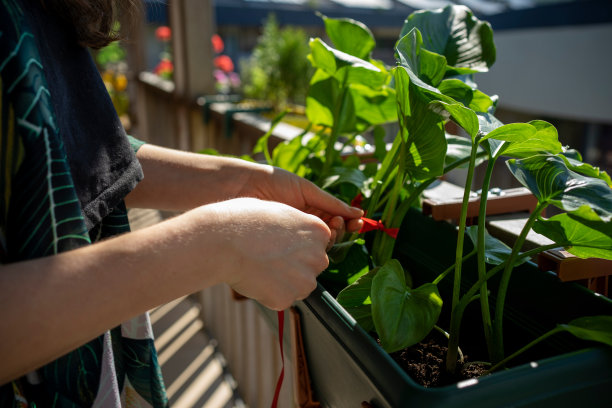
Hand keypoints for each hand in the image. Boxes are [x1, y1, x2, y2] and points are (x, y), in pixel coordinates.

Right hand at [200, 198, 330, 309]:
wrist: (222, 240)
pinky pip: (281, 299)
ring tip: (259, 267)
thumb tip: (296, 236)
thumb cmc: (243, 219)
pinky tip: (253, 279)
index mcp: (319, 231)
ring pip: (299, 286)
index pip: (317, 244)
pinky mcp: (288, 299)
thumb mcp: (278, 212)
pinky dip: (269, 294)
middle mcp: (319, 257)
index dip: (297, 245)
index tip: (278, 243)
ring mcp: (305, 280)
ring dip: (284, 281)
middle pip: (311, 266)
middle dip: (295, 265)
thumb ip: (296, 227)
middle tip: (268, 257)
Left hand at [240, 165, 362, 246]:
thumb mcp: (305, 189)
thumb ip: (330, 202)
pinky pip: (300, 253)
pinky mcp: (281, 249)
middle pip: (330, 235)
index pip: (336, 220)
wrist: (241, 188)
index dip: (348, 223)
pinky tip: (314, 242)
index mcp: (311, 209)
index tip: (358, 222)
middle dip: (339, 230)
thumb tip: (358, 214)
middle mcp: (303, 224)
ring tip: (328, 227)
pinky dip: (311, 249)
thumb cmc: (272, 182)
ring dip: (329, 239)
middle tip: (338, 223)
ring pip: (318, 245)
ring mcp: (292, 237)